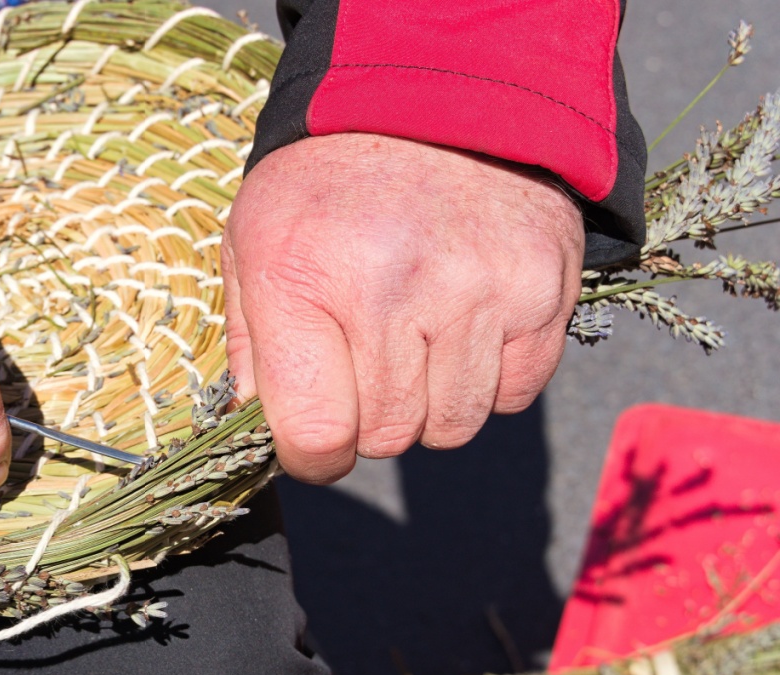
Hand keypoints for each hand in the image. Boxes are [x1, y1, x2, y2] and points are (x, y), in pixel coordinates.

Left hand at [223, 134, 583, 482]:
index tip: (315, 440)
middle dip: (368, 420)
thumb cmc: (327, 186)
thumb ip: (251, 346)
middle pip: (388, 436)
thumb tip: (265, 432)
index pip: (317, 434)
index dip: (313, 455)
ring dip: (429, 404)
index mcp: (303, 276)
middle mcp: (393, 287)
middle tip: (364, 364)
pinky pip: (514, 395)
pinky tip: (462, 325)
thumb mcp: (252, 244)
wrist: (432, 100)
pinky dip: (486, 379)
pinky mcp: (541, 289)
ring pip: (453, 425)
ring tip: (413, 339)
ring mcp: (477, 289)